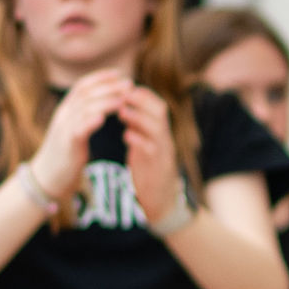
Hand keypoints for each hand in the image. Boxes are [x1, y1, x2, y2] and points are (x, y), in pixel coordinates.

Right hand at [30, 71, 129, 202]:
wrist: (49, 176)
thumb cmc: (67, 153)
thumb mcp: (76, 130)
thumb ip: (86, 116)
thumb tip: (102, 106)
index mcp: (67, 110)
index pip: (82, 86)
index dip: (100, 77)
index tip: (119, 73)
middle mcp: (64, 115)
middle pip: (85, 94)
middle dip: (108, 86)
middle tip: (129, 83)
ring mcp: (64, 128)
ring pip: (84, 109)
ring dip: (105, 102)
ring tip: (123, 98)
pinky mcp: (67, 144)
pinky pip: (77, 129)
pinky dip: (90, 122)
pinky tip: (103, 118)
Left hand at [119, 85, 182, 221]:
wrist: (161, 202)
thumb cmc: (149, 172)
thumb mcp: (144, 145)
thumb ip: (138, 129)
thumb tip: (125, 108)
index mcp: (160, 133)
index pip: (157, 106)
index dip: (142, 94)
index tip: (124, 87)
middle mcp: (165, 140)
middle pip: (160, 112)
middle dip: (141, 101)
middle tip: (123, 94)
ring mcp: (164, 153)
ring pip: (158, 128)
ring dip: (139, 118)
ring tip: (122, 112)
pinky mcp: (159, 168)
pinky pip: (153, 151)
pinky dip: (140, 141)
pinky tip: (127, 136)